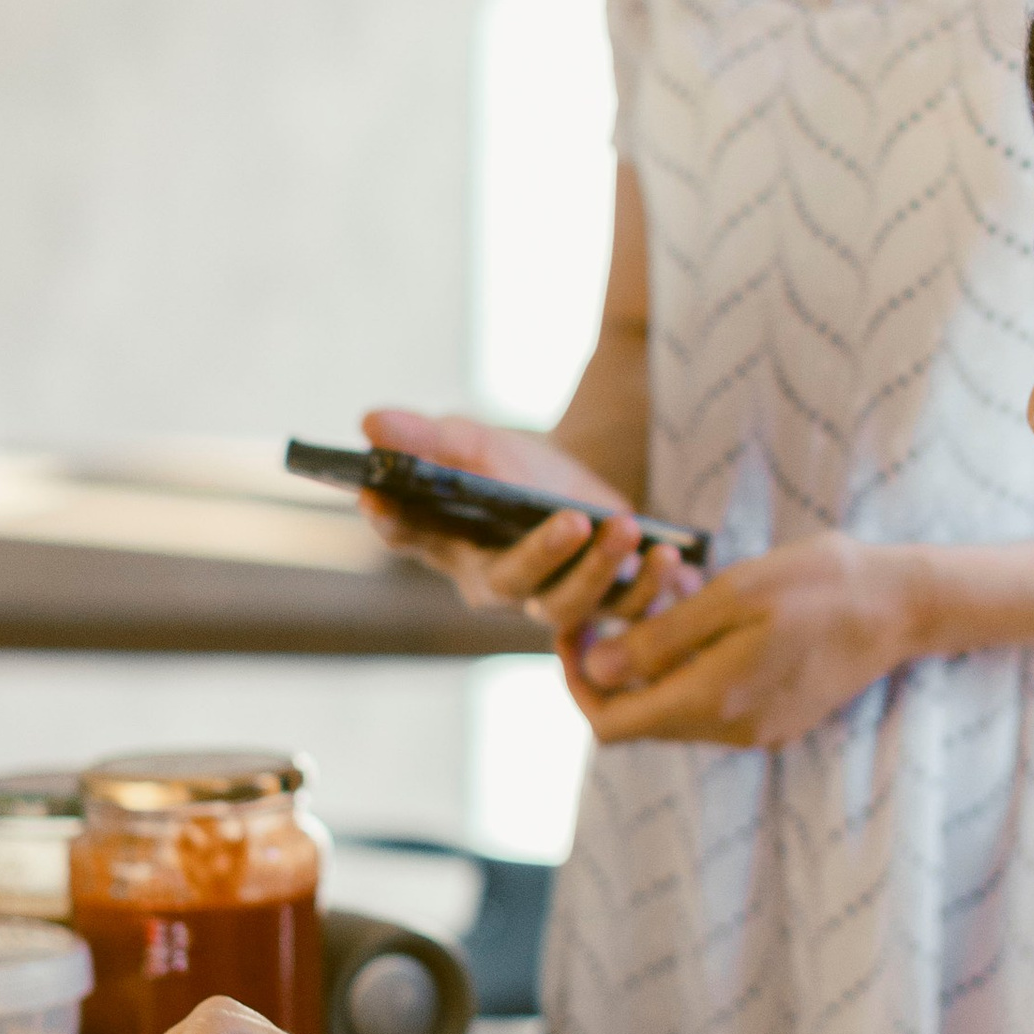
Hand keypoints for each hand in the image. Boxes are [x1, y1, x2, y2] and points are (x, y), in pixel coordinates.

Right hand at [359, 406, 699, 641]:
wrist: (579, 489)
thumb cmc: (514, 471)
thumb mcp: (477, 443)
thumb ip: (430, 438)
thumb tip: (371, 422)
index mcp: (448, 545)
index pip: (409, 535)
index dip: (394, 521)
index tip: (381, 499)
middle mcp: (495, 583)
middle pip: (508, 582)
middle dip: (541, 555)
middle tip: (571, 520)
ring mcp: (550, 600)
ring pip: (569, 604)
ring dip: (600, 570)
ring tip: (624, 526)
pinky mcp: (603, 605)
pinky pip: (625, 611)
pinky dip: (648, 586)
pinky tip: (662, 554)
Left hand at [569, 534, 921, 749]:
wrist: (903, 604)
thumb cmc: (820, 584)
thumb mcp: (733, 594)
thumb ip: (661, 638)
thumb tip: (594, 670)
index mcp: (713, 700)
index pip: (610, 724)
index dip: (577, 682)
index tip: (576, 629)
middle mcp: (729, 730)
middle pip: (636, 721)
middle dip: (612, 667)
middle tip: (613, 604)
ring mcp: (755, 731)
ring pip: (671, 710)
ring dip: (653, 663)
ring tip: (667, 597)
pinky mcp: (774, 720)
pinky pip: (708, 704)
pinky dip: (690, 666)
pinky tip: (707, 616)